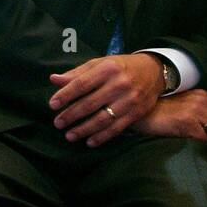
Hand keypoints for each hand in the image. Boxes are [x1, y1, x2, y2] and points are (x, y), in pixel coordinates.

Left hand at [48, 53, 165, 146]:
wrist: (154, 71)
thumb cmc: (119, 67)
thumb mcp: (99, 64)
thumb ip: (77, 74)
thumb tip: (53, 79)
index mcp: (107, 69)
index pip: (81, 84)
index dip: (65, 95)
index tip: (52, 105)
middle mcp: (119, 84)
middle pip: (90, 103)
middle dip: (71, 115)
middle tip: (57, 123)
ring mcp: (129, 100)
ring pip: (103, 118)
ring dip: (84, 129)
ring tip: (69, 135)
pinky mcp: (137, 112)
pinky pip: (117, 128)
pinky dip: (103, 136)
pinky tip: (90, 142)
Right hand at [130, 89, 206, 141]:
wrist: (140, 111)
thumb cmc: (160, 110)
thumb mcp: (184, 103)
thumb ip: (200, 109)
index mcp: (203, 95)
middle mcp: (202, 101)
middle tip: (202, 135)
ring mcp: (196, 112)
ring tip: (195, 136)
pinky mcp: (189, 123)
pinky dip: (199, 141)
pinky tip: (187, 136)